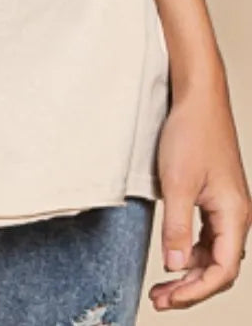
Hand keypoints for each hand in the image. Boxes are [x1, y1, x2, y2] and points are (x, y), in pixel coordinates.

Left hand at [149, 75, 251, 310]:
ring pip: (214, 253)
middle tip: (160, 298)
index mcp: (234, 215)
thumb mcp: (176, 183)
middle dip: (191, 287)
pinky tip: (174, 257)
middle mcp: (237, 215)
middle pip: (219, 267)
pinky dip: (191, 251)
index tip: (169, 300)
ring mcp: (228, 206)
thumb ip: (175, 228)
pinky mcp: (216, 197)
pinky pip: (209, 236)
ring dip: (189, 271)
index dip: (196, 291)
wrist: (197, 97)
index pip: (222, 270)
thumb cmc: (191, 133)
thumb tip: (174, 267)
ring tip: (162, 285)